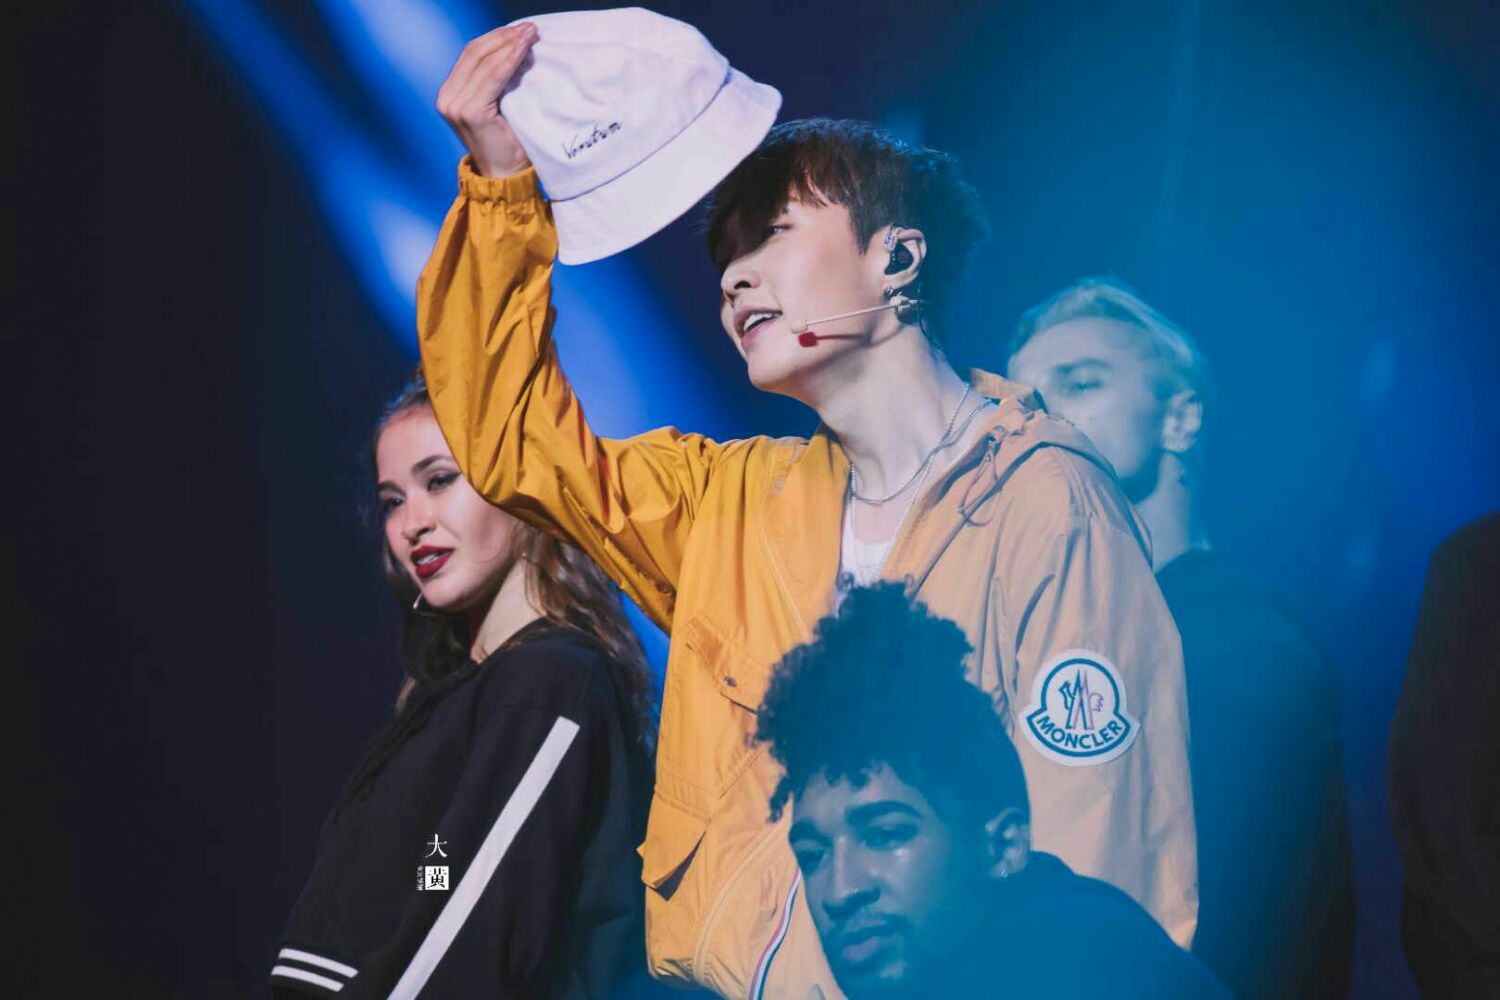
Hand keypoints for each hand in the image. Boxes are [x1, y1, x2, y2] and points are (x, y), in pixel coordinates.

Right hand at [436, 23, 538, 177]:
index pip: (472, 54)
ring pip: (484, 61)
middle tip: (530, 28)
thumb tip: (515, 48)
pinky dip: (510, 60)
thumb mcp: (499, 106)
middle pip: (475, 53)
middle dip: (504, 36)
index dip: (496, 37)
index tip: (521, 29)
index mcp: (450, 94)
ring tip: (531, 34)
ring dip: (510, 44)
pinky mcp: (469, 111)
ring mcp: (455, 105)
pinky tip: (525, 51)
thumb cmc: (508, 145)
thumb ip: (496, 82)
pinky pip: (493, 77)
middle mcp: (447, 98)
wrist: (505, 178)